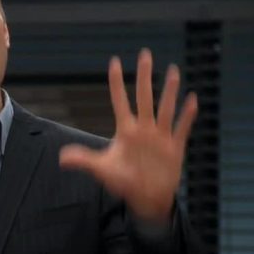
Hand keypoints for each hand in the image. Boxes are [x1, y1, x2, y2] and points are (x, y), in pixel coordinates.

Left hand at [59, 48, 197, 222]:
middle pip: (144, 97)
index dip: (116, 83)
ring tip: (173, 70)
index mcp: (125, 131)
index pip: (120, 101)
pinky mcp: (175, 147)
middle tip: (145, 54)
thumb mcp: (102, 170)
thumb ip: (84, 161)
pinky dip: (187, 115)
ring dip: (169, 91)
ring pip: (165, 108)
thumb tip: (61, 158)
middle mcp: (143, 129)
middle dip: (144, 76)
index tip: (114, 62)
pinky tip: (192, 99)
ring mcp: (160, 137)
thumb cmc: (124, 182)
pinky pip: (182, 128)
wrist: (147, 199)